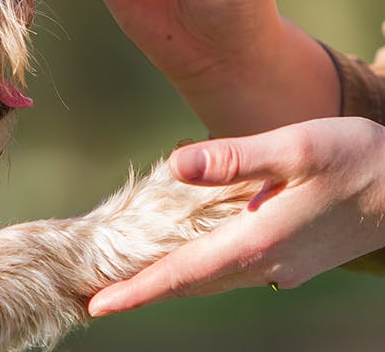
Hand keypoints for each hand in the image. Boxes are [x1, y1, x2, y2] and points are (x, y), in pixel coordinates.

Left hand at [88, 117, 384, 315]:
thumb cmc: (359, 158)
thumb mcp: (296, 146)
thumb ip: (234, 158)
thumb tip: (177, 164)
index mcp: (259, 241)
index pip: (183, 274)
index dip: (137, 290)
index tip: (97, 305)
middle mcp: (267, 265)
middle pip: (191, 283)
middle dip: (143, 290)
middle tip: (94, 297)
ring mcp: (283, 267)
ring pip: (213, 278)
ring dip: (170, 280)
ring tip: (125, 281)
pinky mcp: (294, 261)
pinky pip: (234, 269)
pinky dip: (201, 268)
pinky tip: (185, 254)